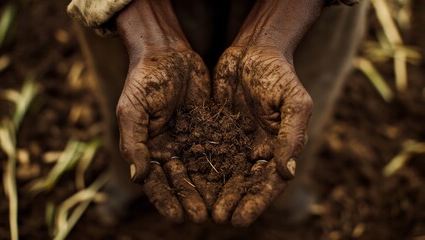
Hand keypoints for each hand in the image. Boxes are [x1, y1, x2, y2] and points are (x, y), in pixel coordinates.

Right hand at [115, 0, 209, 223]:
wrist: (168, 53)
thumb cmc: (144, 80)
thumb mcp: (132, 110)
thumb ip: (134, 142)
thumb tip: (138, 176)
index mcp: (148, 149)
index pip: (156, 182)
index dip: (166, 200)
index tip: (177, 217)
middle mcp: (170, 149)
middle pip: (180, 181)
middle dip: (190, 199)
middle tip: (203, 217)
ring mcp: (190, 140)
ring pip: (200, 171)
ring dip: (208, 189)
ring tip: (220, 207)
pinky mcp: (208, 129)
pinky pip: (217, 151)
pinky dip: (223, 167)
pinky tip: (234, 180)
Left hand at [211, 0, 322, 226]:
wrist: (255, 51)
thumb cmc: (280, 75)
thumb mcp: (294, 103)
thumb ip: (291, 136)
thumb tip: (287, 172)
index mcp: (277, 148)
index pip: (267, 183)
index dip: (255, 203)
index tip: (240, 219)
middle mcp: (254, 149)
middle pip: (242, 183)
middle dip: (230, 201)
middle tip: (216, 218)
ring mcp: (233, 141)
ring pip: (222, 172)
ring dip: (212, 191)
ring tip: (199, 208)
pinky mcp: (214, 129)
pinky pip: (205, 151)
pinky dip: (196, 167)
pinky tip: (184, 180)